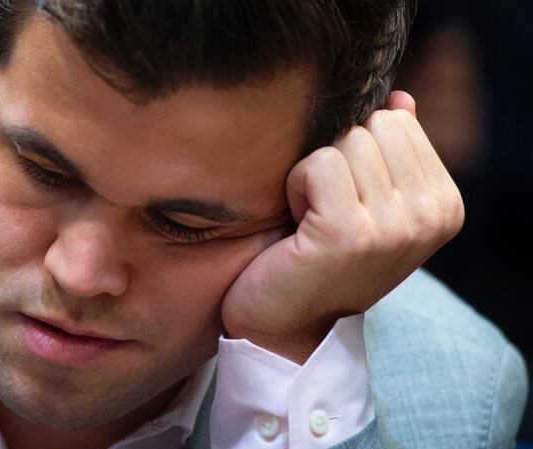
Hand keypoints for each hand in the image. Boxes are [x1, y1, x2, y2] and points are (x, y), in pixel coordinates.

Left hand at [221, 91, 464, 362]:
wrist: (286, 323)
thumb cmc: (323, 258)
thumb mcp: (372, 203)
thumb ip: (394, 151)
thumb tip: (401, 98)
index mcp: (445, 204)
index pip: (397, 120)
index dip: (358, 152)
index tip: (348, 201)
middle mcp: (431, 216)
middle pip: (372, 125)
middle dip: (337, 158)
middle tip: (325, 210)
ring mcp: (394, 227)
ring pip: (346, 140)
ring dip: (313, 175)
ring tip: (312, 220)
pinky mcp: (349, 233)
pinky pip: (319, 163)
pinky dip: (296, 186)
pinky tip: (297, 225)